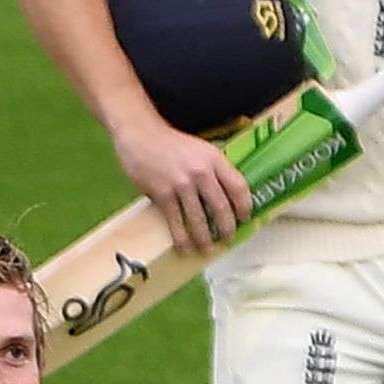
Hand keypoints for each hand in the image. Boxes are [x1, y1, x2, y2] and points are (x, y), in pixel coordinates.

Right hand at [111, 116, 250, 254]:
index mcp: (214, 159)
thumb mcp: (200, 149)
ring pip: (199, 219)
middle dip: (226, 228)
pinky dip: (181, 238)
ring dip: (204, 238)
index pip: (238, 187)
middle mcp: (201, 171)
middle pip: (221, 207)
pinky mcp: (163, 194)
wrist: (140, 134)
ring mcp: (181, 184)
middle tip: (227, 239)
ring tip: (207, 249)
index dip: (244, 207)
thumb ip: (214, 169)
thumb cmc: (172, 144)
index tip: (244, 219)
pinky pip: (176, 222)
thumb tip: (227, 197)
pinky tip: (184, 248)